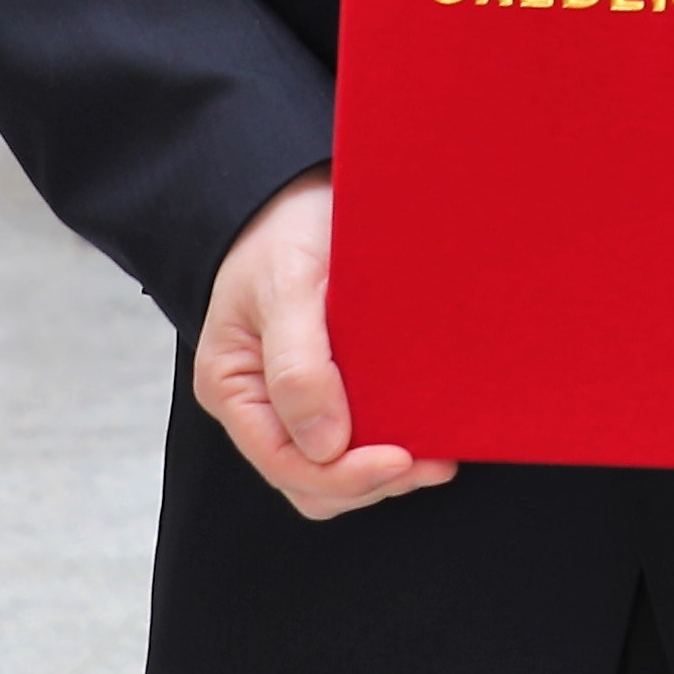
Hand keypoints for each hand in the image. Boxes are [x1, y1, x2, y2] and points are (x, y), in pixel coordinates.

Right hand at [194, 171, 456, 521]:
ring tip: (440, 453)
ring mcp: (295, 400)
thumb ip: (298, 366)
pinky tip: (430, 429)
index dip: (345, 475)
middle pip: (312, 480)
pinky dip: (391, 444)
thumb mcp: (286, 288)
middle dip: (371, 480)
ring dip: (387, 472)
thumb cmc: (283, 232)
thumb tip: (324, 446)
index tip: (403, 458)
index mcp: (233, 387)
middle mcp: (261, 404)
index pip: (285, 464)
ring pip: (336, 469)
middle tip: (435, 461)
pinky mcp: (333, 386)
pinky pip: (357, 437)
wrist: (301, 193)